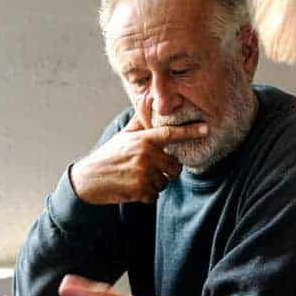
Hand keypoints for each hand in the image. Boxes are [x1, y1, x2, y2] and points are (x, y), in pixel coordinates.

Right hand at [70, 112, 206, 204]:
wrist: (89, 180)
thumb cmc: (109, 156)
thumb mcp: (123, 136)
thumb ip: (140, 122)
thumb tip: (148, 99)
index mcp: (143, 140)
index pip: (170, 134)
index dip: (190, 131)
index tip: (206, 128)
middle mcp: (145, 155)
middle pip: (174, 167)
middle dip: (167, 171)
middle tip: (150, 169)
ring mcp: (143, 173)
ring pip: (165, 183)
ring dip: (155, 184)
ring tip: (137, 178)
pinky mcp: (140, 190)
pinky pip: (155, 195)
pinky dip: (147, 195)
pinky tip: (133, 188)